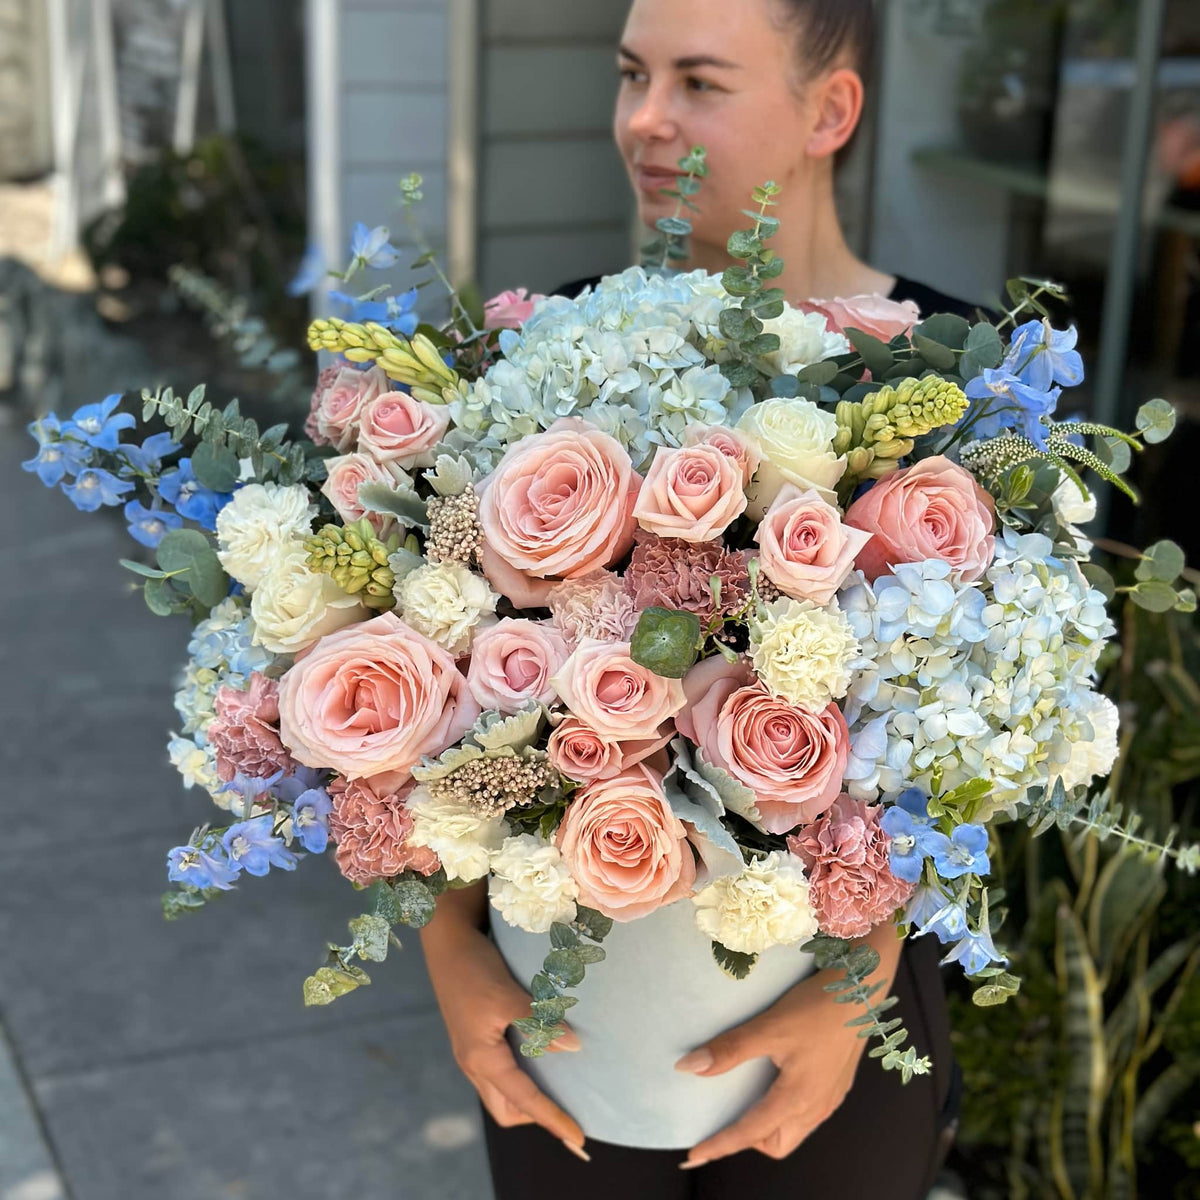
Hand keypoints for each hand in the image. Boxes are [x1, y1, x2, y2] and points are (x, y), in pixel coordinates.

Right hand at [419, 884, 587, 1157]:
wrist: (446, 942)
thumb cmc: (474, 968)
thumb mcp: (508, 994)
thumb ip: (538, 1022)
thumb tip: (572, 1047)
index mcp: (482, 1059)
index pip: (525, 1101)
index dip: (553, 1120)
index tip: (578, 1139)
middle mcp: (474, 1064)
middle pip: (508, 1109)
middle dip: (537, 1117)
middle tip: (569, 1111)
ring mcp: (471, 1053)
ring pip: (501, 1094)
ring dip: (527, 1098)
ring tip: (558, 1088)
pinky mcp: (473, 1039)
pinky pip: (497, 1074)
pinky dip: (519, 1078)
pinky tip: (537, 1059)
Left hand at [676, 925, 902, 1165]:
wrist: (859, 990)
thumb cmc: (817, 1008)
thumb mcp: (769, 1027)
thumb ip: (730, 1049)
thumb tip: (691, 1067)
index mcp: (797, 1099)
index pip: (749, 1134)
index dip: (719, 1145)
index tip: (694, 1155)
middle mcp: (816, 1107)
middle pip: (776, 1143)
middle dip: (748, 1140)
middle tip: (724, 1119)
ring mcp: (830, 1097)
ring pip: (794, 1130)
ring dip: (768, 1125)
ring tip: (746, 1101)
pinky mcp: (837, 1084)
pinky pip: (807, 1113)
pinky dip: (784, 1111)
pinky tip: (775, 1084)